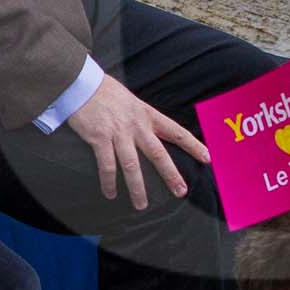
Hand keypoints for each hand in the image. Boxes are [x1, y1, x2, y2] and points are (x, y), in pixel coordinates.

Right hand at [64, 74, 210, 208]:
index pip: (176, 132)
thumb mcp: (132, 102)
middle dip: (170, 175)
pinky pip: (107, 165)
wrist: (81, 84)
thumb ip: (142, 118)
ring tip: (141, 205)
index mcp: (148, 115)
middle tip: (181, 192)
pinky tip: (110, 193)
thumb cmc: (106, 93)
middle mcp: (137, 125)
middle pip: (158, 154)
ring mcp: (118, 132)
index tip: (207, 158)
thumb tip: (150, 132)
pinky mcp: (99, 138)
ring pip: (132, 165)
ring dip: (137, 188)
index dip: (193, 145)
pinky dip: (109, 181)